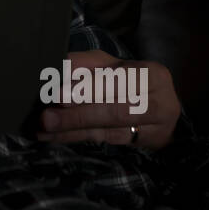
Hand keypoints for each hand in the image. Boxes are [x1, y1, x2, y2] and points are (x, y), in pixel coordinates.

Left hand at [35, 50, 181, 150]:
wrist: (163, 109)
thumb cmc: (131, 81)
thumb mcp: (112, 65)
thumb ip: (86, 63)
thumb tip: (57, 66)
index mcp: (153, 75)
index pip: (119, 81)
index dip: (90, 89)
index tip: (60, 96)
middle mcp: (159, 103)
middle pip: (115, 111)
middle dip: (78, 115)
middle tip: (47, 118)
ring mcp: (154, 129)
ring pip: (109, 131)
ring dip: (73, 131)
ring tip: (45, 130)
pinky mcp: (142, 145)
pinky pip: (106, 142)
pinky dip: (78, 138)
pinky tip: (56, 137)